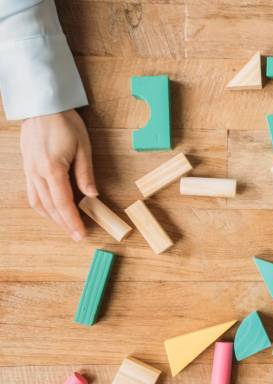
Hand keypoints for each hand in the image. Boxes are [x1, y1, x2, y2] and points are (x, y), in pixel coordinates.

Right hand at [20, 110, 96, 240]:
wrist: (42, 106)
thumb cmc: (65, 123)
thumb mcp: (83, 147)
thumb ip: (86, 174)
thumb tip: (92, 196)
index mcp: (52, 169)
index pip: (63, 203)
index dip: (72, 221)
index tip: (80, 234)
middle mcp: (37, 173)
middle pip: (50, 207)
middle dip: (64, 223)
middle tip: (77, 235)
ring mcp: (29, 171)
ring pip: (38, 202)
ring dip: (52, 217)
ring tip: (67, 226)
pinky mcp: (27, 167)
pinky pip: (32, 193)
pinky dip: (42, 206)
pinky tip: (51, 210)